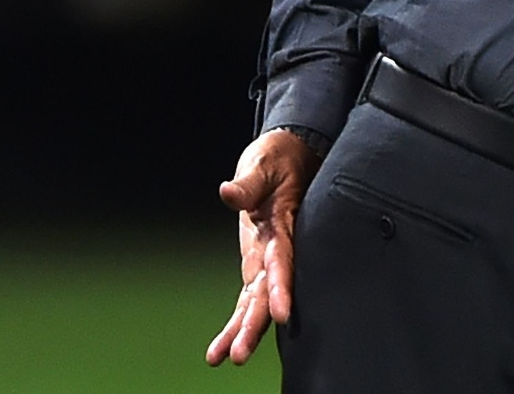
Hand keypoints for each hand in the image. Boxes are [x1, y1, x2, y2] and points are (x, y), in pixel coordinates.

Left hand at [206, 128, 318, 366]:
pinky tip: (223, 346)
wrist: (291, 155)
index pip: (284, 261)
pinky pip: (249, 295)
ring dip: (244, 330)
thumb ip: (248, 182)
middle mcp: (278, 247)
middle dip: (256, 324)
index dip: (282, 288)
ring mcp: (269, 257)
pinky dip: (238, 319)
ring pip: (258, 300)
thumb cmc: (278, 157)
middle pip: (269, 292)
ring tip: (226, 359)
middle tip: (240, 354)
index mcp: (284, 225)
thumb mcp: (262, 163)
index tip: (282, 315)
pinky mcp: (259, 261)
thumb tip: (228, 192)